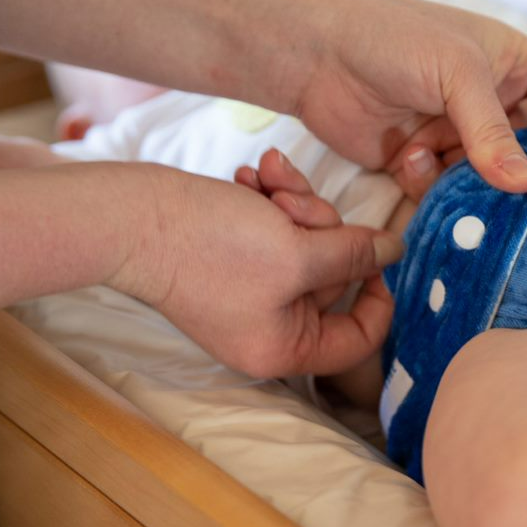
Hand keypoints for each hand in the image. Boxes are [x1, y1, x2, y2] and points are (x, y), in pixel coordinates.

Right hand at [109, 164, 400, 377]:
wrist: (131, 214)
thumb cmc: (209, 245)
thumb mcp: (297, 250)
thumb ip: (353, 254)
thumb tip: (395, 251)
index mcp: (284, 349)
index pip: (359, 339)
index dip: (378, 294)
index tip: (375, 252)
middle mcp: (268, 329)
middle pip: (333, 280)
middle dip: (322, 227)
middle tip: (296, 201)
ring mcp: (249, 294)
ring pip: (307, 245)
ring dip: (297, 203)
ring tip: (269, 177)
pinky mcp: (233, 260)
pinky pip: (275, 231)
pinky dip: (271, 201)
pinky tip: (252, 176)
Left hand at [291, 0, 526, 194]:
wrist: (313, 55)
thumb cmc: (390, 39)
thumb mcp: (456, 72)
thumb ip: (493, 131)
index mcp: (514, 64)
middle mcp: (493, 102)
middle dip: (524, 171)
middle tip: (511, 188)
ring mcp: (458, 135)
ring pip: (491, 181)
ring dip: (469, 181)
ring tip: (436, 160)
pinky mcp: (423, 164)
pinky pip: (448, 193)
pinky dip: (430, 184)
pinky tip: (405, 159)